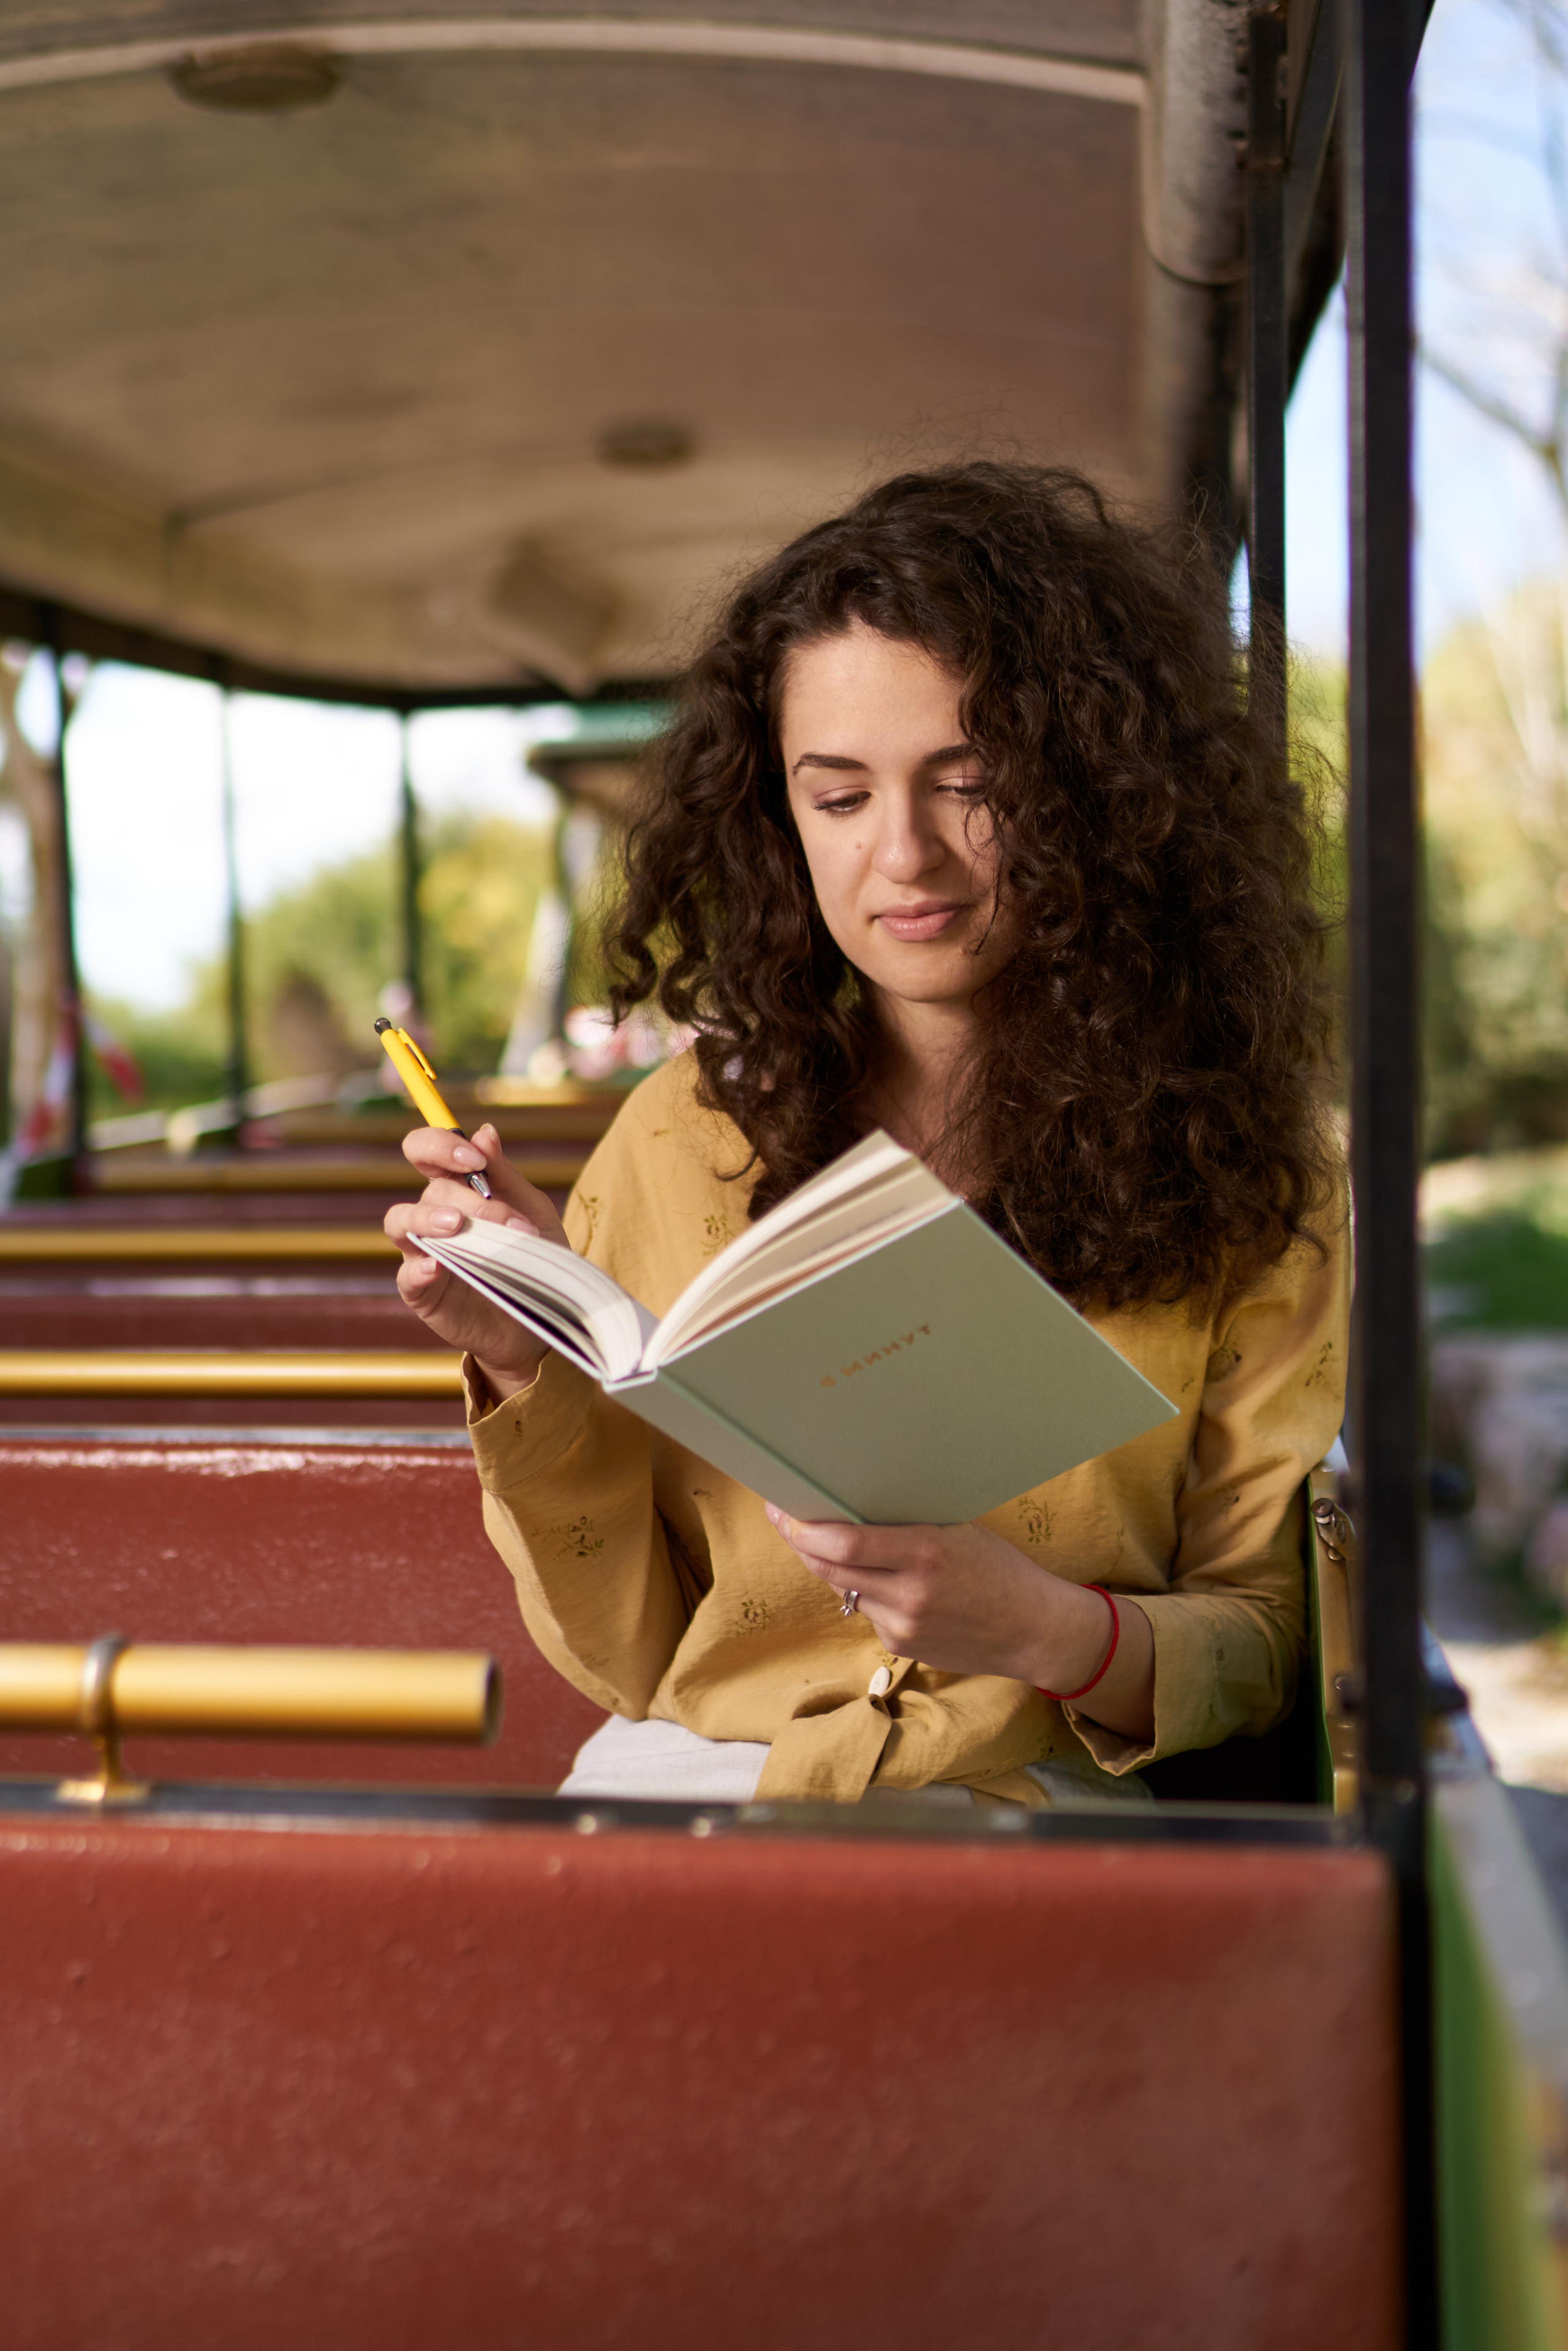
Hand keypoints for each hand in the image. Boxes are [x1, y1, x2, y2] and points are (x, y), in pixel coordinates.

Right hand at [384, 1124, 571, 1399]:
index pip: (426, 1151)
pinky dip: (419, 1267)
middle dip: (470, 1200)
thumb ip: (504, 1174)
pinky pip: (407, 1274)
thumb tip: (485, 1132)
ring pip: (400, 1222)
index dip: (439, 1145)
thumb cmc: (534, 1257)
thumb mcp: (530, 1210)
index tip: (473, 1158)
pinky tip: (438, 1266)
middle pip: (431, 1190)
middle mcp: (433, 1216)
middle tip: (509, 1222)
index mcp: (456, 1189)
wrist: (542, 1318)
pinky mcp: (422, 1292)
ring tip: (456, 1227)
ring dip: (427, 1219)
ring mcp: (423, 1253)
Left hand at [762, 1507, 1154, 1740]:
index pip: (843, 1543)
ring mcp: (902, 1625)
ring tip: (827, 1541)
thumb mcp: (958, 1532)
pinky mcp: (902, 1645)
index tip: (781, 1507)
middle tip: (784, 1517)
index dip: (802, 1528)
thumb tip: (851, 1507)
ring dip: (829, 1567)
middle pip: (828, 1568)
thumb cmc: (999, 1570)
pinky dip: (865, 1592)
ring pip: (843, 1590)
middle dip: (800, 1542)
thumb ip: (906, 1526)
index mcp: (925, 1552)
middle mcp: (908, 1593)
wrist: (1034, 1629)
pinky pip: (867, 1610)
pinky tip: (885, 1581)